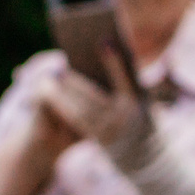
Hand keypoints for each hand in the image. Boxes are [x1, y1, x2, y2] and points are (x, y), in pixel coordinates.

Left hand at [41, 45, 153, 166]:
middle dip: (74, 81)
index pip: (123, 79)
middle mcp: (122, 119)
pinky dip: (63, 108)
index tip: (103, 41)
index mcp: (135, 104)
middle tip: (59, 67)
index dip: (114, 61)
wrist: (145, 154)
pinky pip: (76, 121)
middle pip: (92, 96)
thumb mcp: (143, 98)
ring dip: (62, 95)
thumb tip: (106, 49)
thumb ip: (129, 78)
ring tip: (48, 82)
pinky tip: (52, 98)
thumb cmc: (141, 115)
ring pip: (79, 110)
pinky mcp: (97, 139)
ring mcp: (108, 131)